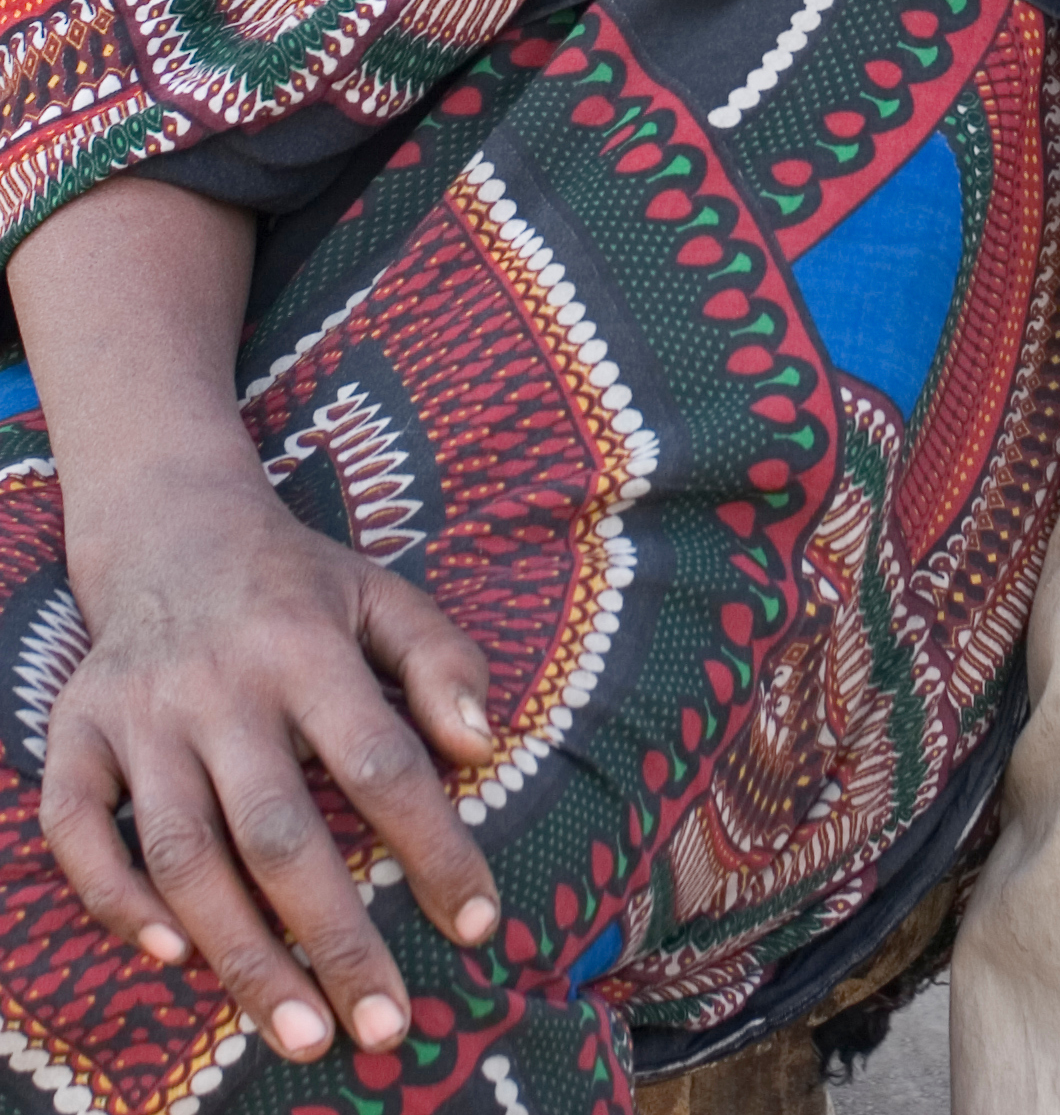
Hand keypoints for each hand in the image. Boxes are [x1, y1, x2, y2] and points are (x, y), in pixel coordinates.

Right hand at [42, 468, 499, 1058]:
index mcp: (305, 645)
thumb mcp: (382, 594)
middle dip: (335, 938)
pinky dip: (115, 899)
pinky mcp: (76, 736)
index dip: (433, 847)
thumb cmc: (297, 585)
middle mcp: (219, 684)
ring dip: (240, 954)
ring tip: (300, 1031)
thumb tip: (483, 746)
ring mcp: (140, 715)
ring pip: (184, 854)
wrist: (170, 528)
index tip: (479, 924)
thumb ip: (442, 660)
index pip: (381, 761)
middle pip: (278, 831)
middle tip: (385, 1028)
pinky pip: (78, 831)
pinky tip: (173, 958)